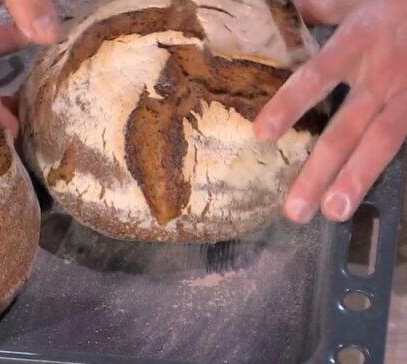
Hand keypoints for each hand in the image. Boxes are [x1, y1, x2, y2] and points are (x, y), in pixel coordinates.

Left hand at [253, 0, 406, 222]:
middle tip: (295, 210)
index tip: (261, 135)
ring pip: (382, 142)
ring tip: (334, 212)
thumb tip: (285, 13)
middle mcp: (383, 73)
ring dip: (356, 179)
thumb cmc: (394, 2)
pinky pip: (406, 139)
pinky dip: (389, 167)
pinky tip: (371, 195)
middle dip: (320, 171)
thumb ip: (321, 8)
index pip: (317, 76)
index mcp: (359, 41)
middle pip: (346, 129)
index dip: (289, 105)